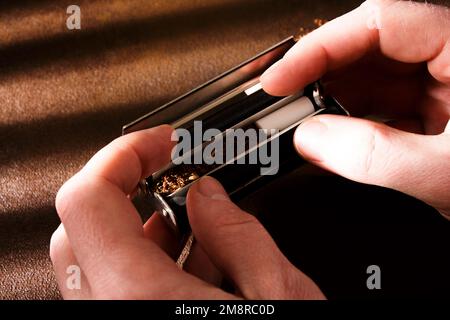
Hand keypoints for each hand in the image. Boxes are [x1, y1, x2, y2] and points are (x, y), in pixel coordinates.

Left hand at [50, 125, 323, 298]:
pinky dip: (148, 262)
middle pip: (82, 226)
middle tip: (171, 174)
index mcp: (140, 302)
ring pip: (97, 258)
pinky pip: (116, 288)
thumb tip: (209, 197)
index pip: (88, 199)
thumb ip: (239, 236)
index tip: (160, 143)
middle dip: (130, 189)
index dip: (122, 155)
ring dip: (142, 228)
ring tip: (194, 228)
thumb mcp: (282, 298)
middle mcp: (109, 318)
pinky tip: (193, 266)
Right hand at [261, 0, 449, 217]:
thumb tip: (312, 140)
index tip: (282, 76)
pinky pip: (381, 107)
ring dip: (335, 105)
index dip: (321, 47)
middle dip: (323, 78)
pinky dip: (354, 126)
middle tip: (290, 105)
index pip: (379, 24)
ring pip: (370, 80)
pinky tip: (341, 142)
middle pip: (368, 50)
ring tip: (312, 128)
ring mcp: (443, 85)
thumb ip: (373, 157)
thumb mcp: (447, 175)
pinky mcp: (434, 112)